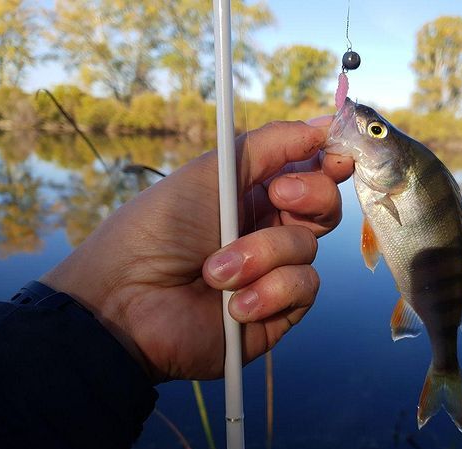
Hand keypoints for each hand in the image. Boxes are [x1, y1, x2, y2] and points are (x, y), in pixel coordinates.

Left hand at [41, 119, 353, 382]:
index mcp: (252, 195)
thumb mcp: (210, 174)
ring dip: (262, 255)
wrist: (126, 303)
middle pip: (324, 208)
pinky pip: (304, 289)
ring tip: (214, 271)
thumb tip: (321, 125)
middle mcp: (268, 231)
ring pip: (308, 248)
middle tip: (280, 195)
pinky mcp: (278, 311)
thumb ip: (268, 146)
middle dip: (310, 196)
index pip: (307, 175)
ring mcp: (274, 273)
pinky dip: (269, 292)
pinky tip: (233, 305)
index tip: (335, 155)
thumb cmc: (157, 230)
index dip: (326, 163)